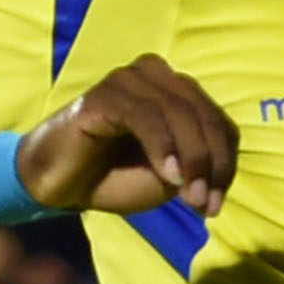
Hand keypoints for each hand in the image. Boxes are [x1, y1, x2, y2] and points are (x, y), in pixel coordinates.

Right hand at [16, 55, 237, 220]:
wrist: (58, 185)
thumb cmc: (112, 179)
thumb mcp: (166, 179)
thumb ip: (194, 168)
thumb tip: (214, 172)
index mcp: (177, 93)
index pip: (219, 123)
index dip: (225, 164)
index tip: (214, 206)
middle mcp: (157, 77)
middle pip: (204, 116)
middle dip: (211, 164)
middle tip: (204, 205)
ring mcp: (130, 80)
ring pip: (180, 113)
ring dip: (192, 159)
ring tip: (189, 198)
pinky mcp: (105, 94)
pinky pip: (146, 115)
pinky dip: (163, 146)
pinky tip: (169, 175)